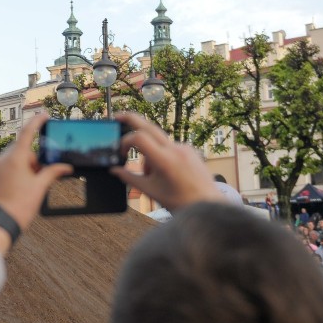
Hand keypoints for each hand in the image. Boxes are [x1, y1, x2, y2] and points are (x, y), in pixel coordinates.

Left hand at [0, 114, 72, 232]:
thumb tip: (65, 167)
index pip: (27, 133)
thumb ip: (52, 173)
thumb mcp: (39, 188)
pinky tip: (22, 188)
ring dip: (26, 166)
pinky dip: (17, 172)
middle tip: (43, 173)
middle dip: (34, 158)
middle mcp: (2, 160)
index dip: (36, 122)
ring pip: (14, 159)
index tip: (44, 115)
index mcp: (14, 158)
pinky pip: (6, 167)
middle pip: (22, 149)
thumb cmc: (18, 207)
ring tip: (32, 186)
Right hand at [110, 112, 226, 211]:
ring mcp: (184, 148)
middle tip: (118, 117)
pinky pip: (169, 147)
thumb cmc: (180, 201)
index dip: (125, 142)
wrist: (208, 205)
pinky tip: (166, 173)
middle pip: (149, 126)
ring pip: (158, 142)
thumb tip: (114, 170)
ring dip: (149, 153)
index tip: (121, 153)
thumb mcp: (150, 191)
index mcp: (164, 160)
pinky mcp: (190, 150)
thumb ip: (129, 178)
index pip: (139, 137)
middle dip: (132, 119)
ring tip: (153, 176)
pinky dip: (161, 155)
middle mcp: (175, 149)